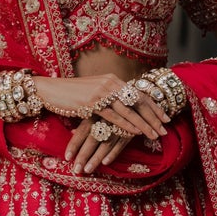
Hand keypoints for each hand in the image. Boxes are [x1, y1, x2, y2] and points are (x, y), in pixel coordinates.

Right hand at [34, 73, 167, 148]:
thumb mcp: (95, 91)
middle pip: (138, 101)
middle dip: (154, 116)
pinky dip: (126, 125)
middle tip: (166, 129)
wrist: (50, 90)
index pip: (139, 93)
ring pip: (129, 110)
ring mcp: (101, 92)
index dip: (154, 106)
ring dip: (144, 124)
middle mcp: (110, 83)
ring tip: (155, 135)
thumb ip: (110, 95)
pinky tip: (135, 133)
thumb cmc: (72, 93)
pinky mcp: (92, 103)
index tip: (166, 118)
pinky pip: (114, 116)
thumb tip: (125, 106)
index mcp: (113, 80)